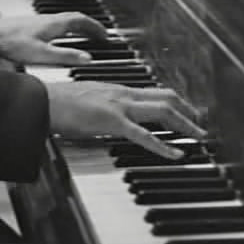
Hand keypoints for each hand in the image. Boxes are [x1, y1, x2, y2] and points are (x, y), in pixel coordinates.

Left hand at [0, 13, 107, 64]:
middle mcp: (49, 20)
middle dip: (90, 26)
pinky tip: (61, 39)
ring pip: (66, 21)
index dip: (96, 27)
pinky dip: (66, 31)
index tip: (106, 35)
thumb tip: (87, 58)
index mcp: (55, 24)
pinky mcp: (32, 26)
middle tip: (99, 35)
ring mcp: (40, 22)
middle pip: (75, 19)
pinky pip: (56, 25)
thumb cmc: (11, 43)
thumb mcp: (42, 55)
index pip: (82, 21)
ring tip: (85, 37)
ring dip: (78, 28)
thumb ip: (66, 57)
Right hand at [46, 81, 206, 158]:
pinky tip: (176, 154)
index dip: (175, 101)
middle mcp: (122, 93)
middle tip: (201, 124)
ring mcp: (119, 106)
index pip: (154, 92)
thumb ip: (103, 106)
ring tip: (199, 137)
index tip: (187, 111)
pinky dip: (163, 145)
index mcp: (117, 89)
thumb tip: (109, 117)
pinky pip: (143, 134)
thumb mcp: (87, 101)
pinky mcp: (111, 121)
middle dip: (188, 111)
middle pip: (166, 98)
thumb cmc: (58, 103)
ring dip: (185, 124)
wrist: (41, 101)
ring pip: (163, 112)